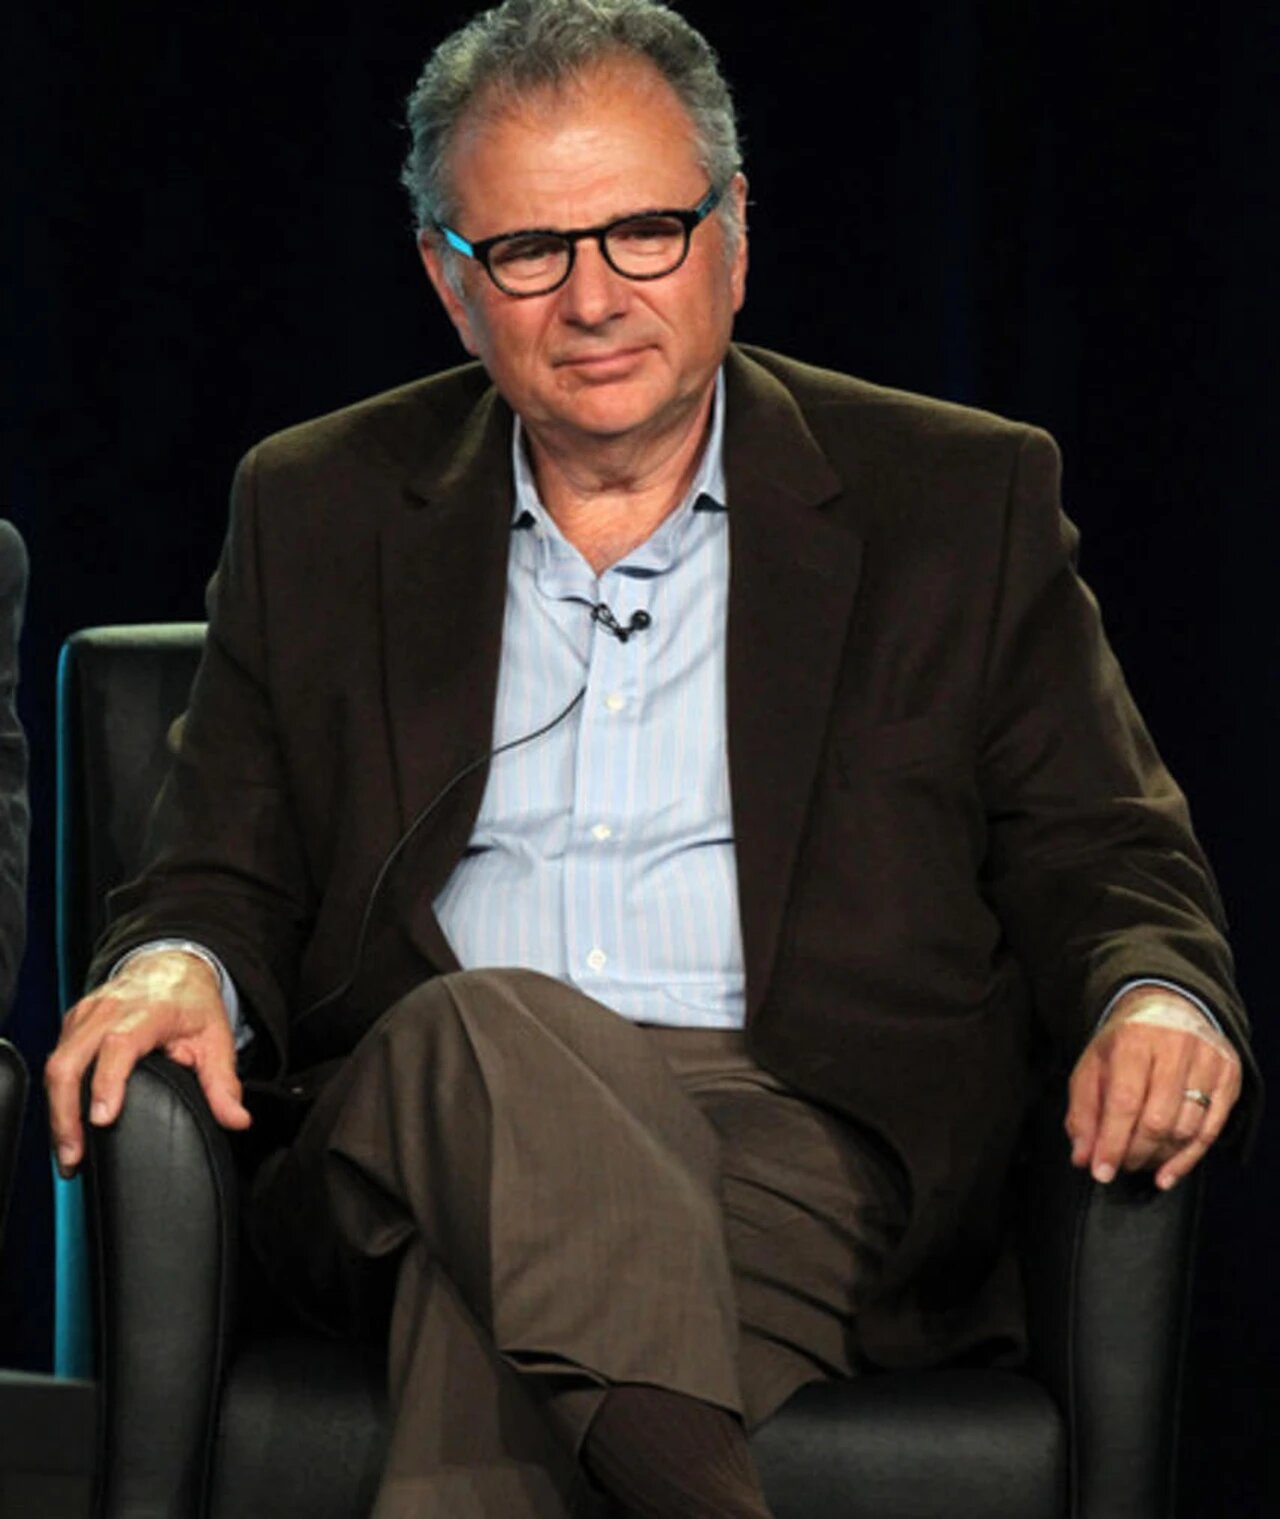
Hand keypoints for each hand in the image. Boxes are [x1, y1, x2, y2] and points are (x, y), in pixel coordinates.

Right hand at [46, 949, 250, 1178]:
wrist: (172, 965)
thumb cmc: (192, 1002)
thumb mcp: (217, 1038)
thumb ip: (224, 1083)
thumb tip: (237, 1120)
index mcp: (148, 1011)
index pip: (119, 1045)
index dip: (107, 1082)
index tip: (102, 1119)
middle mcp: (109, 1010)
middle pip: (70, 1060)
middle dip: (66, 1113)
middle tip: (75, 1156)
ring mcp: (86, 1015)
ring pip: (56, 1064)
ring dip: (56, 1113)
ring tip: (68, 1154)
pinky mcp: (73, 1023)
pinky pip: (56, 1061)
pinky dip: (57, 1098)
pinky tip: (67, 1127)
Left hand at [1065, 986, 1241, 1190]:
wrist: (1168, 1008)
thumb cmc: (1126, 1042)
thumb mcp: (1092, 1067)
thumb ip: (1083, 1112)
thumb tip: (1083, 1157)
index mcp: (1134, 1039)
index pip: (1124, 1102)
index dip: (1112, 1143)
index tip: (1102, 1171)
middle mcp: (1175, 1046)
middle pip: (1157, 1120)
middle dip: (1135, 1152)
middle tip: (1120, 1165)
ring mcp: (1207, 1060)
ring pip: (1185, 1129)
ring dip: (1159, 1157)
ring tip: (1139, 1161)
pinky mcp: (1229, 1075)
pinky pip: (1211, 1130)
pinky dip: (1187, 1159)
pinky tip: (1168, 1173)